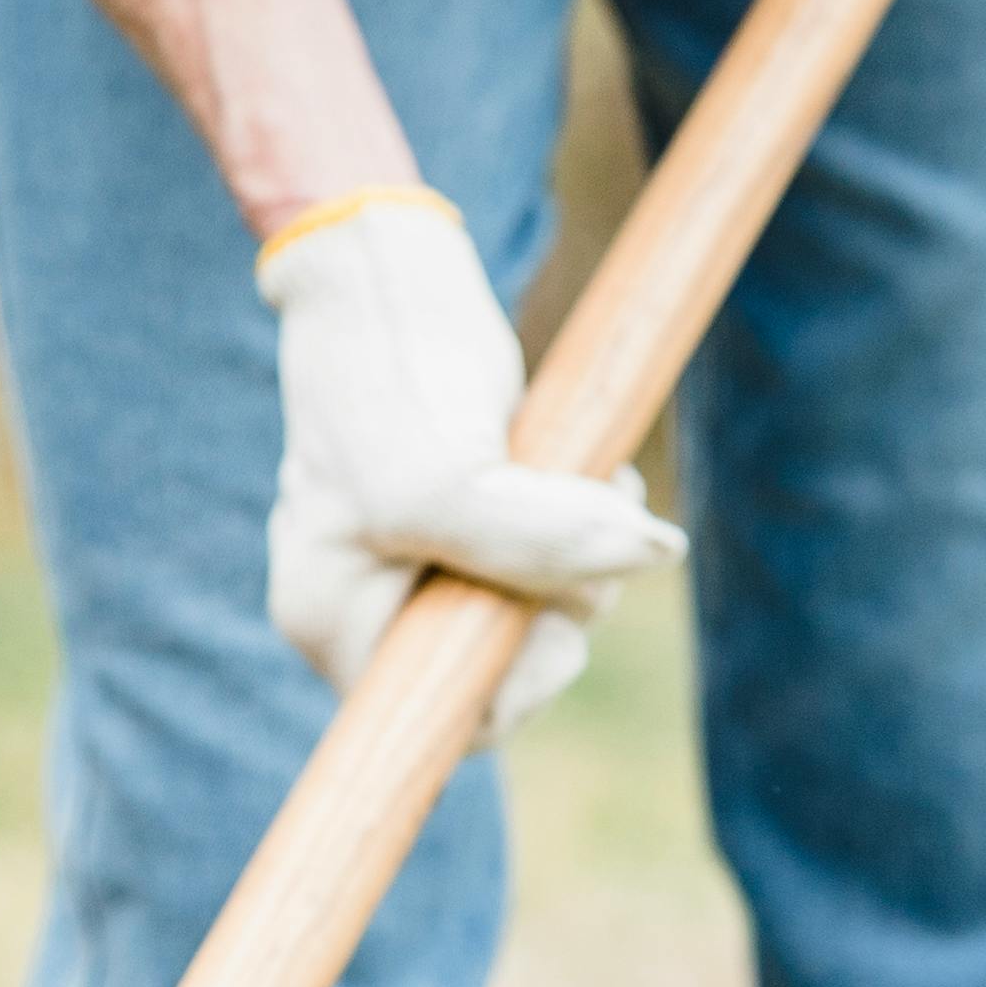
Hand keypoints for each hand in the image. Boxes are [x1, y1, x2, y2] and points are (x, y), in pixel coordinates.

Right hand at [259, 188, 684, 738]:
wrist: (384, 266)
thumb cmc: (389, 368)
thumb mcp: (448, 475)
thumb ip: (535, 543)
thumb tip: (653, 555)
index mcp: (332, 619)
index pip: (442, 720)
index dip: (519, 687)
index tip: (557, 620)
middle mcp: (367, 603)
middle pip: (498, 667)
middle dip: (565, 606)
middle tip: (593, 524)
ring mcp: (415, 560)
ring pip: (533, 609)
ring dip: (589, 556)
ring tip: (601, 477)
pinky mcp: (465, 517)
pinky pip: (542, 558)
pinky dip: (583, 522)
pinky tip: (598, 469)